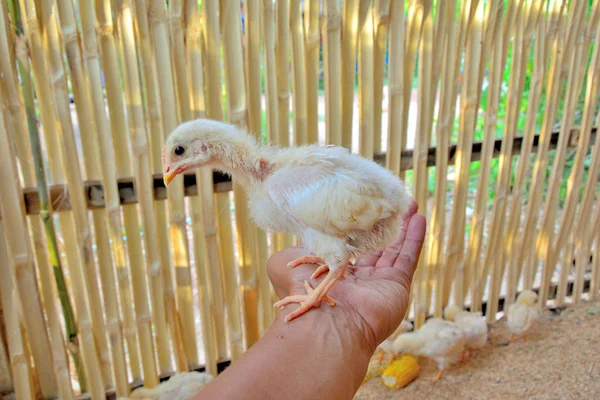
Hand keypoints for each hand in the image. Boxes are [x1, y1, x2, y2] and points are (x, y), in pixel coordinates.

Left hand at [267, 201, 425, 352]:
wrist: (332, 323)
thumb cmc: (307, 294)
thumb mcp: (286, 270)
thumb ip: (289, 257)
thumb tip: (290, 253)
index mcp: (338, 274)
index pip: (351, 247)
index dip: (360, 229)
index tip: (365, 211)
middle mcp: (362, 278)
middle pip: (377, 245)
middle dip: (385, 224)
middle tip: (393, 203)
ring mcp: (382, 281)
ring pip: (395, 247)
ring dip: (403, 226)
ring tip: (409, 204)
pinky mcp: (398, 284)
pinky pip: (409, 257)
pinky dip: (415, 238)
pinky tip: (419, 219)